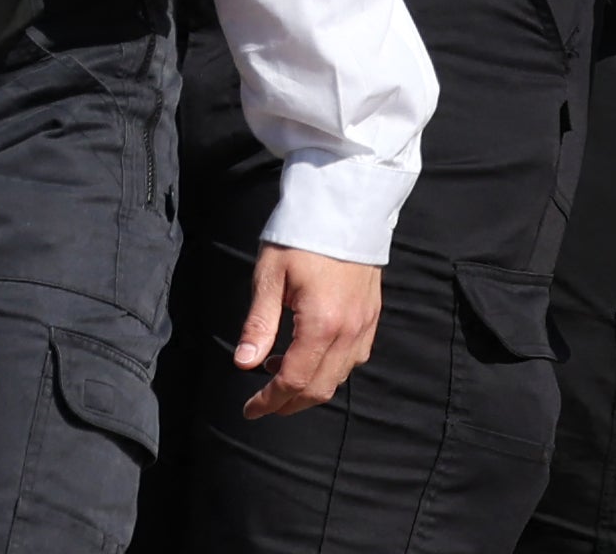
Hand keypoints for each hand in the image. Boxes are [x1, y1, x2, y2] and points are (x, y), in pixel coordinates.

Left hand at [227, 247, 384, 418]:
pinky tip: (312, 353)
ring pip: (339, 377)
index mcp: (322, 323)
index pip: (294, 380)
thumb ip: (259, 324)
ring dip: (310, 386)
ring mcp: (364, 323)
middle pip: (319, 388)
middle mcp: (349, 330)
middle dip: (288, 403)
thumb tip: (244, 362)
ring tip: (281, 368)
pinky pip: (355, 358)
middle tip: (263, 401)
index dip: (269, 401)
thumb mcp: (270, 276)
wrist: (345, 205)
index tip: (249, 409)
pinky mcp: (372, 314)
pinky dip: (332, 369)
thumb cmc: (302, 237)